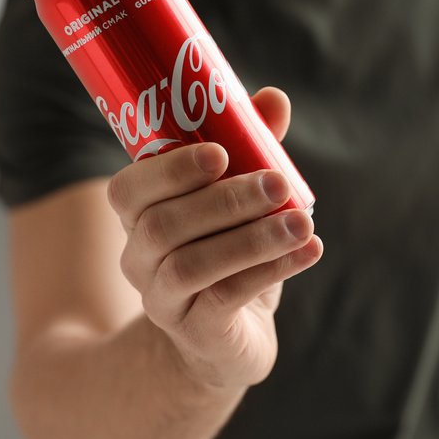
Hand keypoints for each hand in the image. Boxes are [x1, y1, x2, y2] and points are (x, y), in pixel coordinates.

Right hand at [105, 86, 323, 390]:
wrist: (226, 340)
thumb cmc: (229, 255)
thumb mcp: (239, 202)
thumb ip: (250, 148)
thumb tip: (273, 98)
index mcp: (140, 217)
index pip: (129, 189)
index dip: (170, 170)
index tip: (221, 153)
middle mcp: (139, 258)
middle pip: (163, 226)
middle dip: (225, 200)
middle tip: (279, 183)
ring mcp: (163, 299)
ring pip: (193, 265)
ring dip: (253, 239)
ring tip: (302, 222)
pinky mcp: (196, 332)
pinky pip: (225, 299)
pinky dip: (271, 270)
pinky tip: (308, 251)